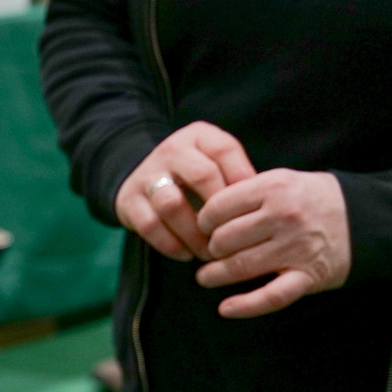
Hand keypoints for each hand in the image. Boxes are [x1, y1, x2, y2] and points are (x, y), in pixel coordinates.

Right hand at [116, 122, 256, 261]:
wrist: (140, 178)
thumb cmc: (192, 177)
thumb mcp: (214, 163)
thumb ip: (236, 178)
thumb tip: (262, 209)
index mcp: (198, 136)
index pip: (225, 150)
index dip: (241, 181)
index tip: (253, 211)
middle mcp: (171, 150)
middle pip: (201, 176)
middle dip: (219, 212)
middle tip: (231, 238)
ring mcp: (147, 175)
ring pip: (172, 205)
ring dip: (194, 234)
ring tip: (209, 252)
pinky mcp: (129, 201)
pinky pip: (150, 226)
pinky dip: (171, 244)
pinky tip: (186, 254)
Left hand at [195, 169, 350, 317]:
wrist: (368, 217)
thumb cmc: (314, 200)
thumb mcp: (283, 181)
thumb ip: (248, 193)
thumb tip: (204, 214)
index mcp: (274, 187)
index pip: (218, 207)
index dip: (203, 221)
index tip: (203, 228)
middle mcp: (284, 216)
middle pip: (224, 240)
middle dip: (210, 250)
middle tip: (210, 254)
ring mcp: (296, 248)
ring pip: (239, 267)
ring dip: (215, 276)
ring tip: (206, 277)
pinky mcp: (308, 276)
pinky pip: (271, 296)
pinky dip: (246, 306)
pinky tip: (226, 309)